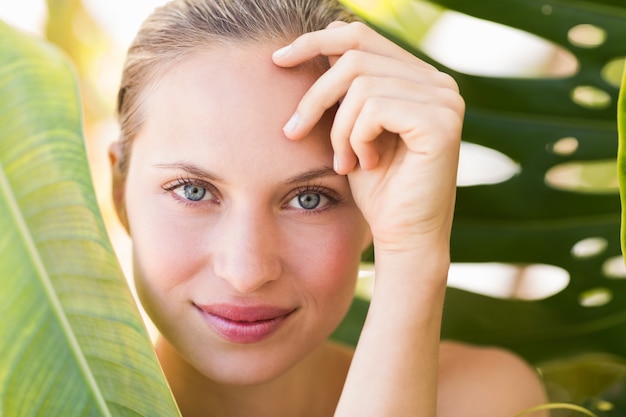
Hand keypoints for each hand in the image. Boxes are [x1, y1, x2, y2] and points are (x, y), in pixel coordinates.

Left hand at [272, 21, 463, 254]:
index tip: (278, 61)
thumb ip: (344, 89)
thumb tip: (314, 47)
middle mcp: (437, 82)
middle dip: (315, 96)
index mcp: (417, 77)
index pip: (360, 35)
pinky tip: (366, 165)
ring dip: (338, 129)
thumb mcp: (351, 128)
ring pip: (360, 85)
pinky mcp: (441, 122)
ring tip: (344, 161)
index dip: (315, 41)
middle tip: (294, 132)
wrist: (403, 236)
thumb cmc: (376, 187)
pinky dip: (357, 138)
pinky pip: (375, 108)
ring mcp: (444, 99)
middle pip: (355, 56)